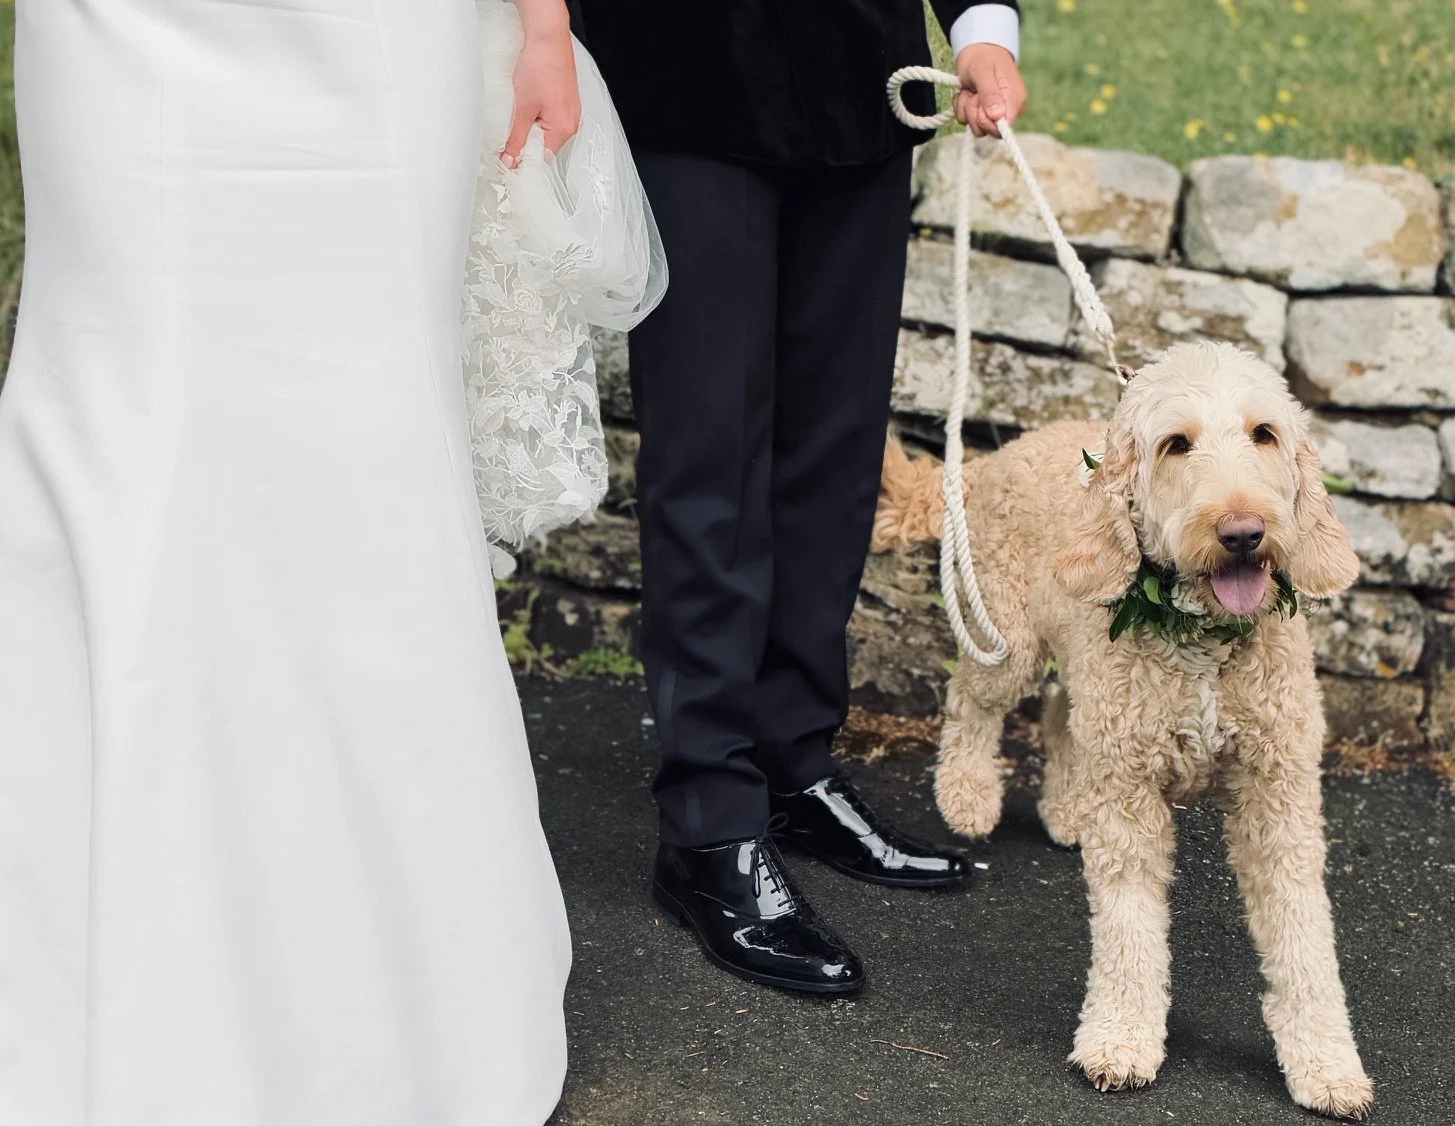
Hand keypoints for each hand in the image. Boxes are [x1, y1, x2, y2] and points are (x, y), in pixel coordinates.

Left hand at [503, 6, 579, 167]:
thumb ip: (516, 138)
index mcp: (564, 129)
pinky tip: (530, 105)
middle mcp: (573, 124)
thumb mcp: (522, 107)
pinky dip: (539, 118)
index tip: (509, 161)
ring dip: (533, 129)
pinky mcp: (568, 103)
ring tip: (521, 113)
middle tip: (510, 134)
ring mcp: (572, 113)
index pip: (543, 159)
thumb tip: (510, 160)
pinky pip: (552, 120)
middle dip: (528, 144)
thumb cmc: (541, 67)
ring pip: (548, 133)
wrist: (549, 38)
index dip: (524, 161)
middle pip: (546, 147)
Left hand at [954, 44, 1026, 137]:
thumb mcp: (983, 72)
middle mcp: (1008, 109)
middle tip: (974, 92)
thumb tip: (998, 116)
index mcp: (1014, 100)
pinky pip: (968, 121)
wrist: (977, 49)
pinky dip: (962, 107)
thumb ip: (990, 94)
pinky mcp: (983, 114)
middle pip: (987, 130)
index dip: (986, 120)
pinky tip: (967, 92)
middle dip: (973, 112)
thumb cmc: (983, 56)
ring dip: (966, 108)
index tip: (980, 102)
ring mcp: (995, 113)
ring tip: (970, 90)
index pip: (1003, 128)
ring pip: (976, 127)